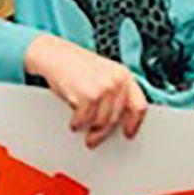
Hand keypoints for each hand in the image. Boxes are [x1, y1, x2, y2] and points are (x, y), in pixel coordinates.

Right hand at [23, 34, 147, 148]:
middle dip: (103, 132)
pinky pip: (85, 120)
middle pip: (116, 118)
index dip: (135, 123)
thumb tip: (115, 120)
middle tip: (93, 139)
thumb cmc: (75, 66)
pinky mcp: (90, 95)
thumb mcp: (102, 74)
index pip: (139, 105)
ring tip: (80, 125)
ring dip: (89, 128)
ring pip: (101, 122)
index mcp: (124, 75)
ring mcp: (105, 88)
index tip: (128, 133)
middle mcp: (118, 81)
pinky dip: (77, 123)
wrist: (54, 55)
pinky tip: (73, 121)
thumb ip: (113, 92)